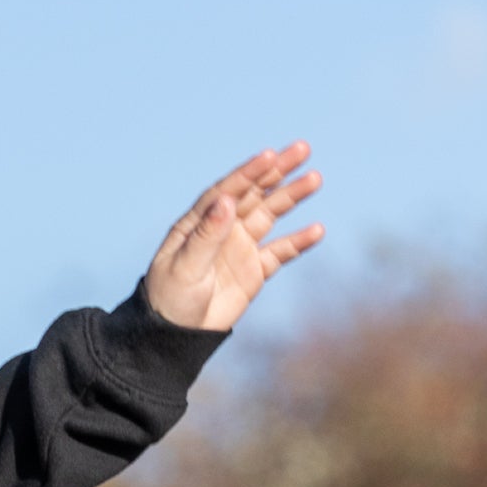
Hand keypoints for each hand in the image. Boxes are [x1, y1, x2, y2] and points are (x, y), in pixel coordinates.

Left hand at [145, 144, 323, 333]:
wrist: (175, 337)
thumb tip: (227, 200)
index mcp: (199, 223)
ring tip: (314, 179)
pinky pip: (280, 252)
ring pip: (270, 215)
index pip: (227, 191)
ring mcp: (239, 247)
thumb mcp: (185, 267)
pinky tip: (317, 231)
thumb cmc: (170, 300)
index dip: (249, 173)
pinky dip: (298, 242)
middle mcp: (222, 228)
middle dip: (277, 172)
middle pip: (253, 194)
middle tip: (303, 149)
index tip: (270, 156)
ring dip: (292, 196)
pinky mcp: (254, 270)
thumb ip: (207, 235)